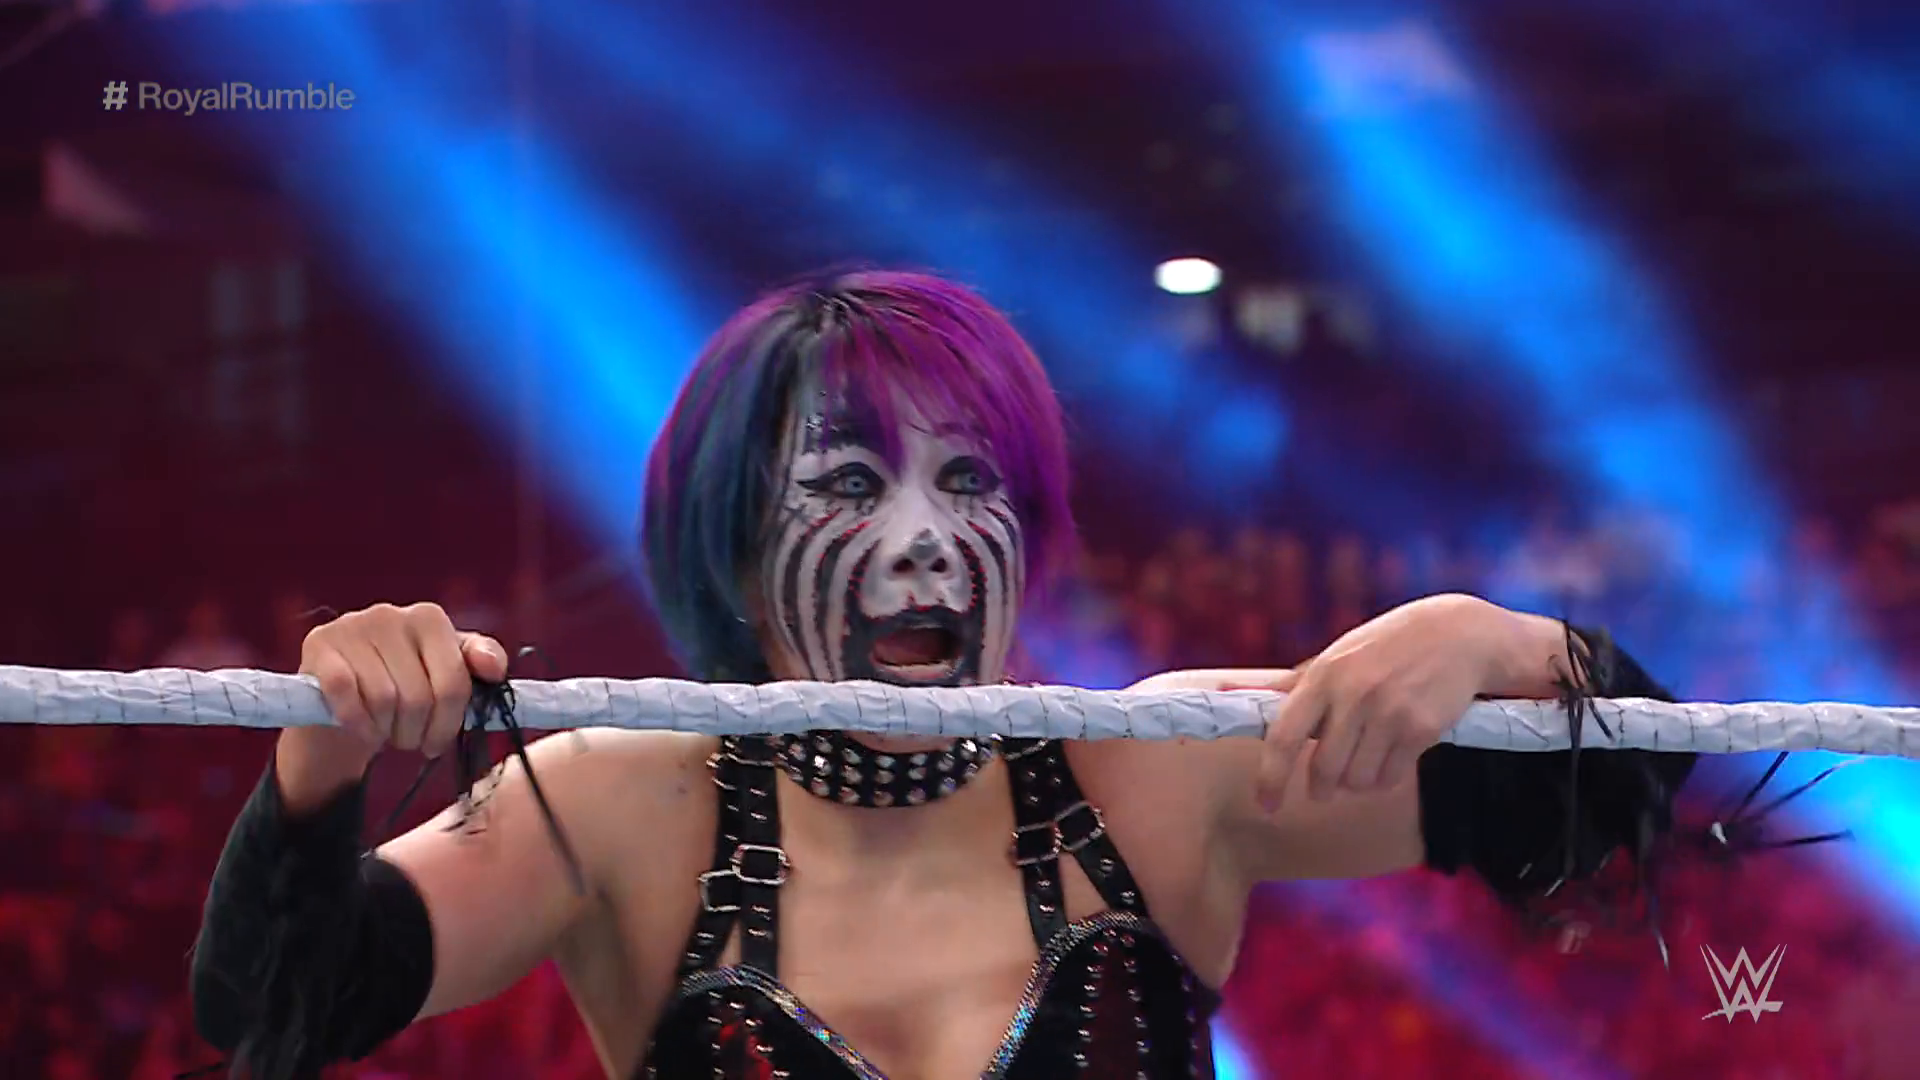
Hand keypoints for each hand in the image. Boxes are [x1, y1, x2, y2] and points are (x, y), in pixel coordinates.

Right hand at [278, 602, 507, 811]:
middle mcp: (390, 614)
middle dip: (416, 732)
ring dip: (386, 730)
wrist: (338, 697)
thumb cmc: (402, 683)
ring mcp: (352, 627)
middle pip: (419, 698)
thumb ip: (480, 663)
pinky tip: (363, 729)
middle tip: (408, 739)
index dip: (448, 724)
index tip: (437, 742)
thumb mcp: (445, 672)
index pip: (453, 683)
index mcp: (429, 618)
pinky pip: (346, 695)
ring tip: (385, 730)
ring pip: (384, 700)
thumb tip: (494, 667)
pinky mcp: (318, 646)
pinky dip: (357, 722)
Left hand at [1256, 594, 1559, 809]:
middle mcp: (1353, 694)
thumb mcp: (1336, 656)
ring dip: (1357, 781)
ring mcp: (1389, 712)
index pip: (1285, 736)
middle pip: (1324, 769)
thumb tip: (1226, 690)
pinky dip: (1385, 777)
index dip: (1271, 776)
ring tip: (1366, 757)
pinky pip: (1390, 777)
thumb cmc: (1385, 647)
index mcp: (1323, 675)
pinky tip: (1393, 754)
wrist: (1457, 635)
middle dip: (1321, 787)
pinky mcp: (1421, 729)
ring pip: (1357, 780)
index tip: (1266, 804)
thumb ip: (1288, 684)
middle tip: (1323, 788)